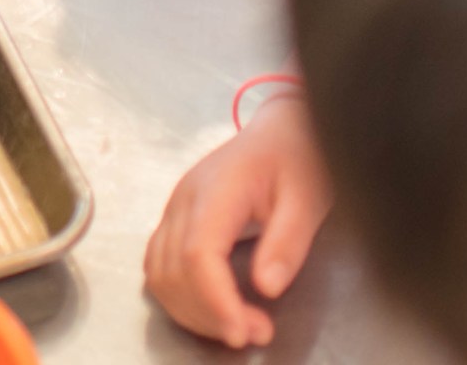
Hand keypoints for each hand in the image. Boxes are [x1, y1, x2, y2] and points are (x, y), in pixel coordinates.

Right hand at [145, 95, 331, 347]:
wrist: (280, 133)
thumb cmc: (296, 160)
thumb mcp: (308, 198)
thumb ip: (287, 242)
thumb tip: (267, 288)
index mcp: (216, 189)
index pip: (197, 253)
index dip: (215, 299)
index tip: (244, 332)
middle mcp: (184, 200)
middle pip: (173, 270)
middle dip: (209, 314)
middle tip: (257, 333)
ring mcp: (174, 210)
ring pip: (159, 273)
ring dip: (192, 311)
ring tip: (239, 325)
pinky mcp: (175, 221)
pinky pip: (159, 266)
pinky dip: (180, 297)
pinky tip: (212, 309)